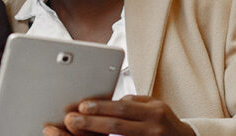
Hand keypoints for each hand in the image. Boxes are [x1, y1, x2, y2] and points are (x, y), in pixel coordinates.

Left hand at [42, 95, 195, 135]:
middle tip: (71, 120)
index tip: (82, 106)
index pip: (123, 108)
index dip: (101, 107)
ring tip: (76, 131)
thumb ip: (133, 103)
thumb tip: (107, 103)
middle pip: (117, 126)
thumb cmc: (164, 121)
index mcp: (154, 112)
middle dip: (91, 122)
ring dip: (95, 135)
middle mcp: (153, 128)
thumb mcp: (154, 106)